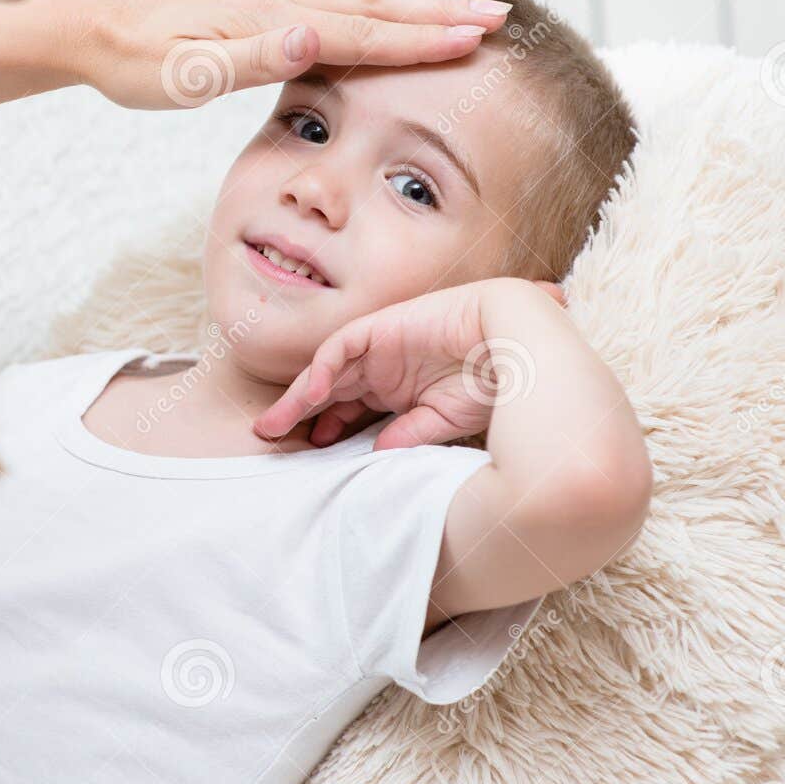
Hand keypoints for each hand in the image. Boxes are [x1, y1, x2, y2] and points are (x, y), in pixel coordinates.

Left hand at [74, 0, 509, 109]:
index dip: (422, 36)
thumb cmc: (134, 60)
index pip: (363, 30)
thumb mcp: (183, 76)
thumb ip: (251, 58)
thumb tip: (313, 35)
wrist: (91, 24)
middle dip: (442, 8)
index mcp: (273, 20)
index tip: (476, 38)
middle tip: (504, 14)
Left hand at [252, 279, 567, 449]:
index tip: (310, 454)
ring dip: (297, 397)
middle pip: (329, 392)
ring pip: (325, 372)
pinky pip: (338, 348)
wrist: (517, 343)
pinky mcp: (379, 328)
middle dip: (297, 414)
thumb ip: (406, 436)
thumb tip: (375, 455)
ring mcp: (379, 348)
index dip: (326, 429)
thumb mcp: (442, 421)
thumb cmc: (492, 383)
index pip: (349, 410)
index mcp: (397, 391)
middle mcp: (383, 370)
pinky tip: (309, 395)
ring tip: (273, 425)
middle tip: (267, 438)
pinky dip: (320, 370)